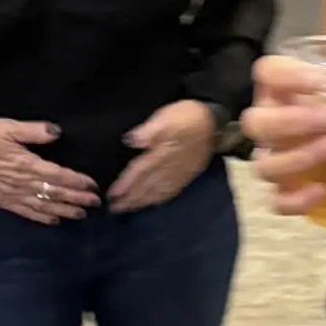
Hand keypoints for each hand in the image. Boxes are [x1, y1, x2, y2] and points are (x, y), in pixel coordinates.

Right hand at [0, 119, 99, 224]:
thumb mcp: (7, 127)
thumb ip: (33, 131)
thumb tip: (57, 132)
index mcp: (26, 164)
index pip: (58, 175)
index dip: (77, 181)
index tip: (93, 185)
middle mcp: (22, 183)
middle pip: (55, 193)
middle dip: (77, 199)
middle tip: (95, 203)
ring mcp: (13, 195)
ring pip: (44, 206)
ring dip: (64, 211)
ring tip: (81, 214)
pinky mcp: (3, 201)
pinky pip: (26, 213)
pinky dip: (42, 218)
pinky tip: (54, 221)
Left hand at [107, 99, 216, 213]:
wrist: (214, 123)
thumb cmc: (187, 116)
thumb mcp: (167, 116)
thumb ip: (150, 130)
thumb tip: (131, 140)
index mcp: (160, 154)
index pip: (138, 173)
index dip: (125, 184)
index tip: (112, 195)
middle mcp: (168, 169)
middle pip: (146, 187)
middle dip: (130, 199)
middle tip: (115, 209)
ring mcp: (178, 174)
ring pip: (157, 192)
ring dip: (142, 202)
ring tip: (129, 209)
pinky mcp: (187, 176)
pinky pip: (170, 192)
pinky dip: (159, 200)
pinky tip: (153, 202)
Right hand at [242, 55, 325, 216]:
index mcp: (280, 87)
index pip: (267, 72)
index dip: (287, 75)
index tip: (321, 80)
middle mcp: (268, 121)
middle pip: (257, 123)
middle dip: (291, 121)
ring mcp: (273, 156)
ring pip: (264, 166)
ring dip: (296, 159)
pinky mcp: (284, 187)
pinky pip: (277, 201)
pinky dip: (296, 200)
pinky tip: (322, 191)